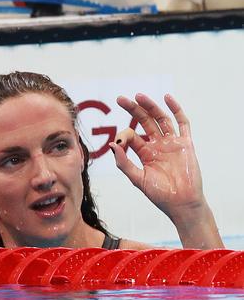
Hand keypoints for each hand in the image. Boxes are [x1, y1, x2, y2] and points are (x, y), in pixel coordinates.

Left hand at [108, 93, 206, 225]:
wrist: (181, 203)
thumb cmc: (159, 194)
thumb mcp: (137, 178)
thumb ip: (124, 163)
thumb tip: (113, 145)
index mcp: (144, 152)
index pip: (132, 135)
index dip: (124, 135)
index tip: (120, 142)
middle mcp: (157, 145)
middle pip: (144, 121)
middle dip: (133, 109)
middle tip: (120, 98)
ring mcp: (172, 143)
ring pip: (160, 119)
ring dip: (150, 106)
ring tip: (139, 96)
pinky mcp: (185, 144)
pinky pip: (182, 123)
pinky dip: (176, 109)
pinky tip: (167, 98)